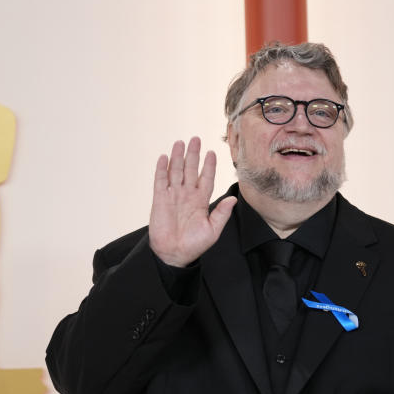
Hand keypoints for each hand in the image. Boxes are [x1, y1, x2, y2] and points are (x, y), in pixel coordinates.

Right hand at [149, 137, 236, 266]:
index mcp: (201, 201)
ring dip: (178, 157)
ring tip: (181, 142)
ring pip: (176, 171)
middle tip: (196, 139)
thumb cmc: (194, 245)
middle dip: (193, 154)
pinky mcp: (160, 199)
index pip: (206, 178)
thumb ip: (221, 213)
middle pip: (191, 170)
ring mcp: (173, 196)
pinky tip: (164, 157)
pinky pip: (160, 181)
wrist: (174, 254)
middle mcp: (187, 195)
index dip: (209, 166)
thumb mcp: (213, 230)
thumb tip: (233, 199)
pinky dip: (162, 169)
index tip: (212, 152)